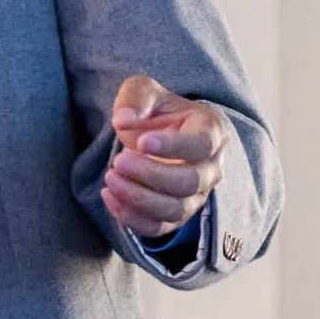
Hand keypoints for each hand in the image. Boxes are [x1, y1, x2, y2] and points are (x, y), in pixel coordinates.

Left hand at [103, 74, 230, 240]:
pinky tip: (109, 197)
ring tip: (110, 179)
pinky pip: (158, 228)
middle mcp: (210, 167)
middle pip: (190, 182)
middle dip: (150, 175)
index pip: (202, 144)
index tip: (141, 142)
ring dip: (139, 199)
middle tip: (118, 161)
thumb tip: (123, 121)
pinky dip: (132, 218)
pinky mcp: (175, 215)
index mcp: (210, 131)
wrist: (156, 136)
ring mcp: (196, 195)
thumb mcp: (144, 91)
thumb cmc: (156, 111)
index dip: (173, 146)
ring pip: (176, 210)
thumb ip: (135, 98)